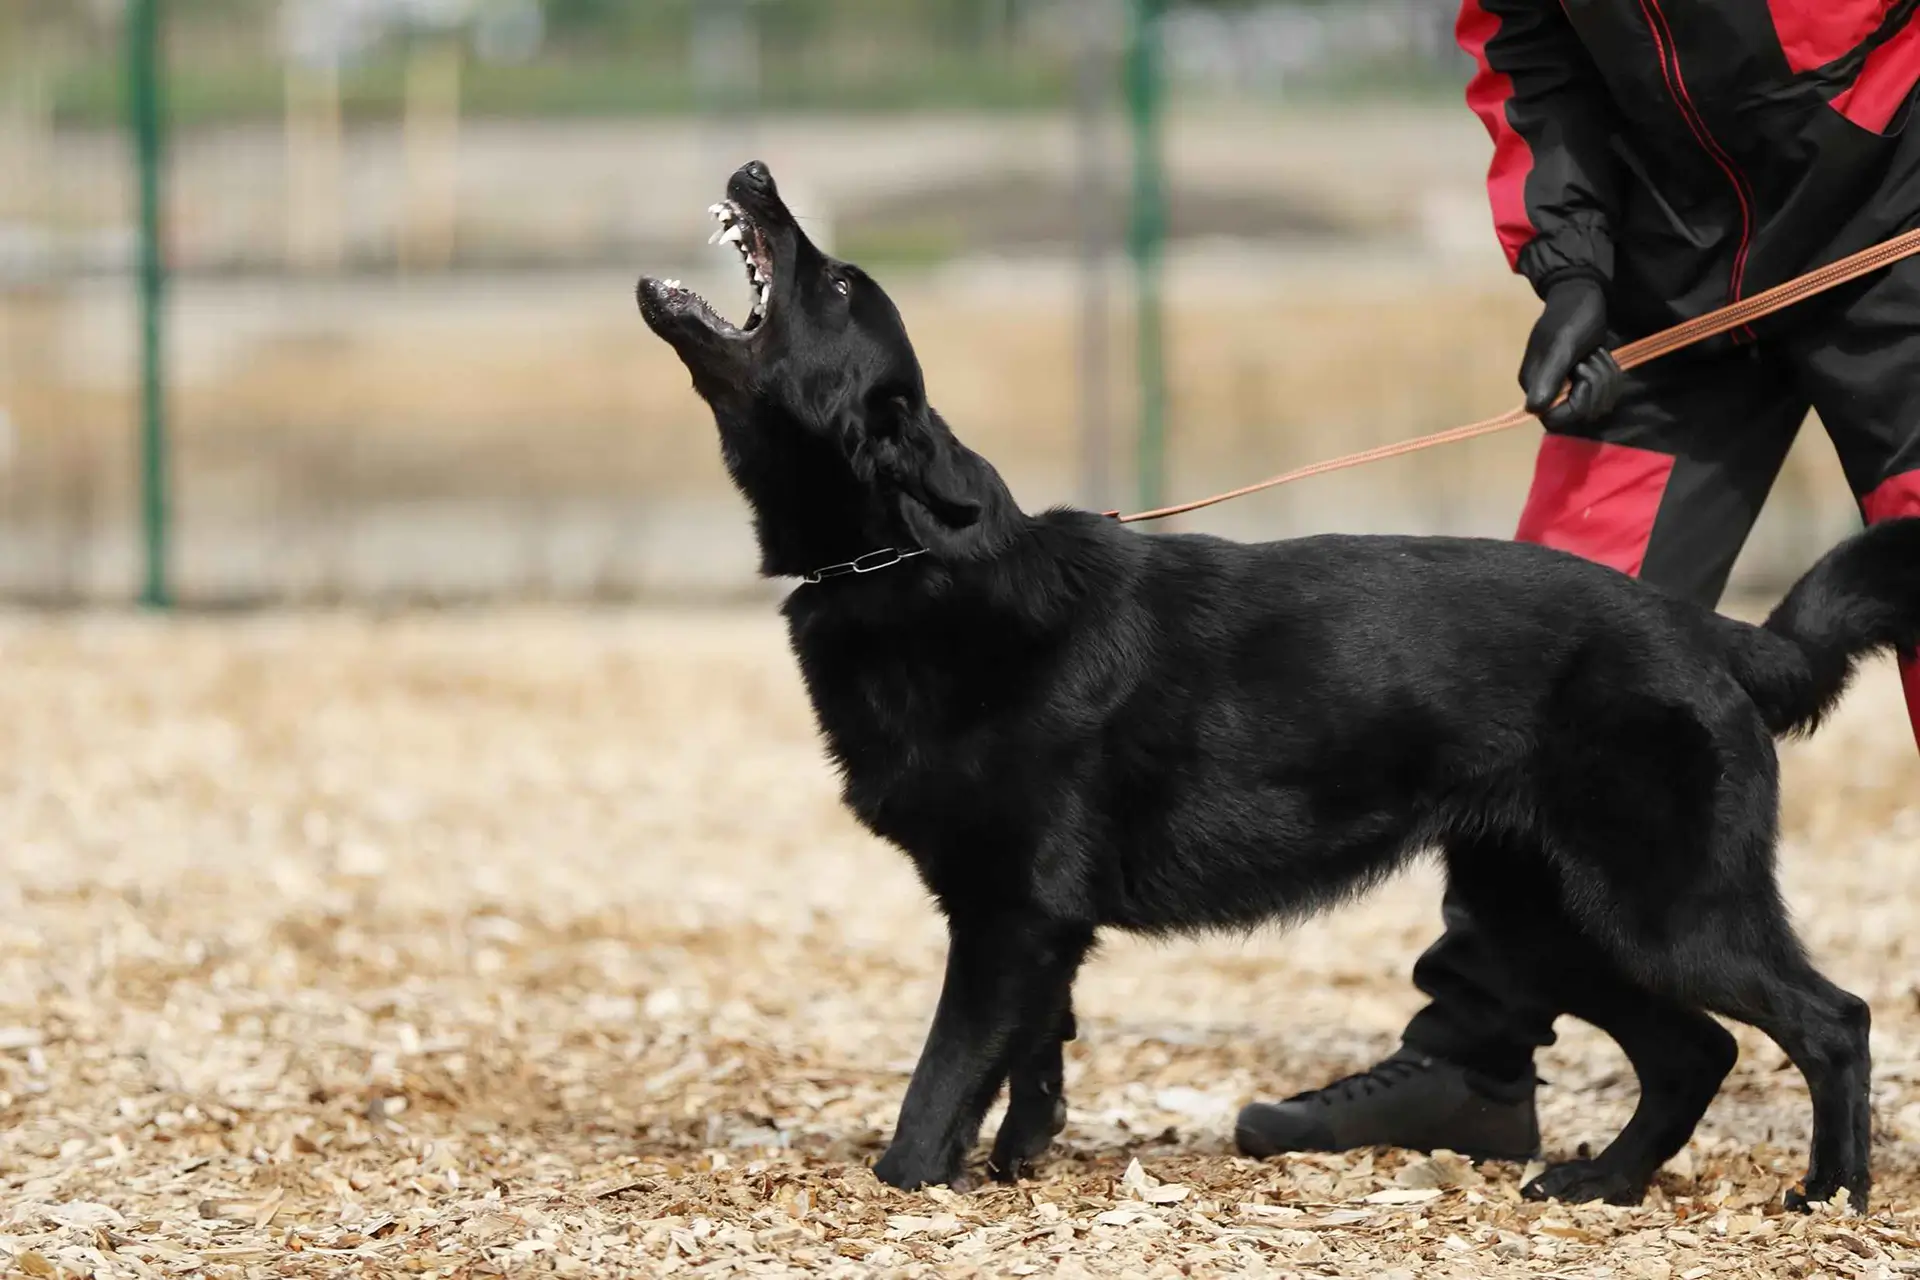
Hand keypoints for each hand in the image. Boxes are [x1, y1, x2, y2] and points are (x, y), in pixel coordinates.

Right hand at [1520, 276, 1624, 428]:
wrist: (1584, 294)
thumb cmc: (1573, 317)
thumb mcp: (1563, 346)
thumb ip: (1549, 377)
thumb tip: (1532, 410)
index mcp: (1535, 384)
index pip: (1554, 417)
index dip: (1576, 402)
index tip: (1582, 374)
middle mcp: (1548, 389)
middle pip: (1579, 412)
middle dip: (1595, 386)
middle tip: (1592, 358)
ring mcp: (1567, 385)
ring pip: (1595, 403)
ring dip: (1605, 378)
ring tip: (1597, 354)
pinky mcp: (1583, 379)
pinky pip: (1602, 393)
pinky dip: (1609, 376)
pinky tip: (1602, 357)